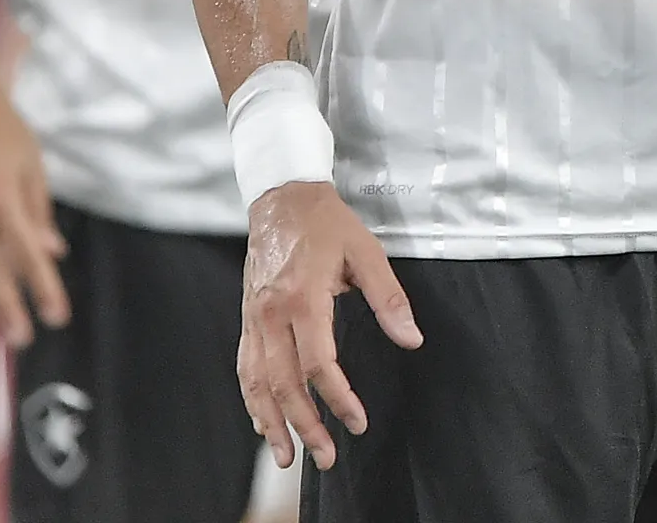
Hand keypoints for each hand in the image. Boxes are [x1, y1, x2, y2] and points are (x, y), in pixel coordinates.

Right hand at [239, 181, 420, 471]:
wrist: (282, 199)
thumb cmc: (328, 225)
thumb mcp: (367, 253)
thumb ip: (389, 298)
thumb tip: (411, 340)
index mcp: (303, 298)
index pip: (319, 363)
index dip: (338, 398)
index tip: (357, 422)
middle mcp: (271, 315)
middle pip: (284, 383)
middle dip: (304, 426)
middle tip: (326, 458)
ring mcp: (253, 319)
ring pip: (256, 383)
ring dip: (271, 424)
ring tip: (287, 458)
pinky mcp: (246, 320)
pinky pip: (245, 369)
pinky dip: (253, 401)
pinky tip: (264, 423)